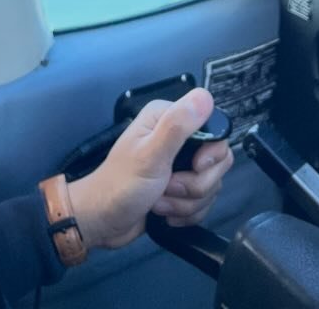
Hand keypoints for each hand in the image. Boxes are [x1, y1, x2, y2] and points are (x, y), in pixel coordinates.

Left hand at [67, 87, 234, 250]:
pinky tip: (164, 212)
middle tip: (168, 187)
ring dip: (186, 201)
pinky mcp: (180, 188)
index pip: (214, 129)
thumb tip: (204, 97)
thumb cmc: (121, 186)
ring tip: (159, 202)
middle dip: (195, 184)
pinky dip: (186, 212)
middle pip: (216, 161)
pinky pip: (203, 202)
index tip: (195, 167)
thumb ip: (177, 126)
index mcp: (167, 118)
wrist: (102, 222)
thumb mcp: (150, 155)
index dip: (211, 154)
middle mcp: (175, 137)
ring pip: (210, 185)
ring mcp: (179, 164)